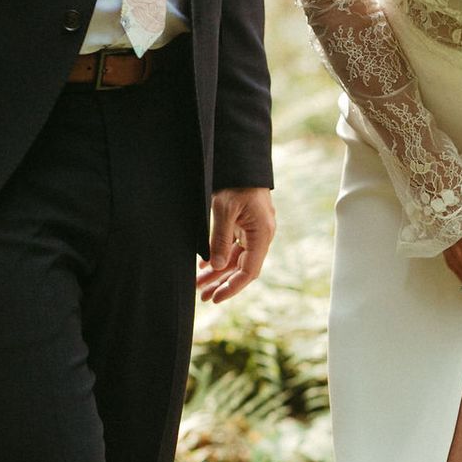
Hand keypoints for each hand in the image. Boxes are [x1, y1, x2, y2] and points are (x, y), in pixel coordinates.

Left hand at [197, 188, 277, 303]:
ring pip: (236, 259)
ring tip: (199, 284)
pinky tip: (204, 266)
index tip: (216, 298)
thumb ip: (221, 240)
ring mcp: (254, 231)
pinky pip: (233, 247)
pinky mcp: (246, 226)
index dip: (232, 287)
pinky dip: (219, 256)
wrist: (242, 162)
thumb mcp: (224, 211)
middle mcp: (261, 236)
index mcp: (262, 234)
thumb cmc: (236, 183)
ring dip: (218, 272)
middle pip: (241, 268)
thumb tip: (215, 266)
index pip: (249, 271)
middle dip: (221, 283)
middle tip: (202, 297)